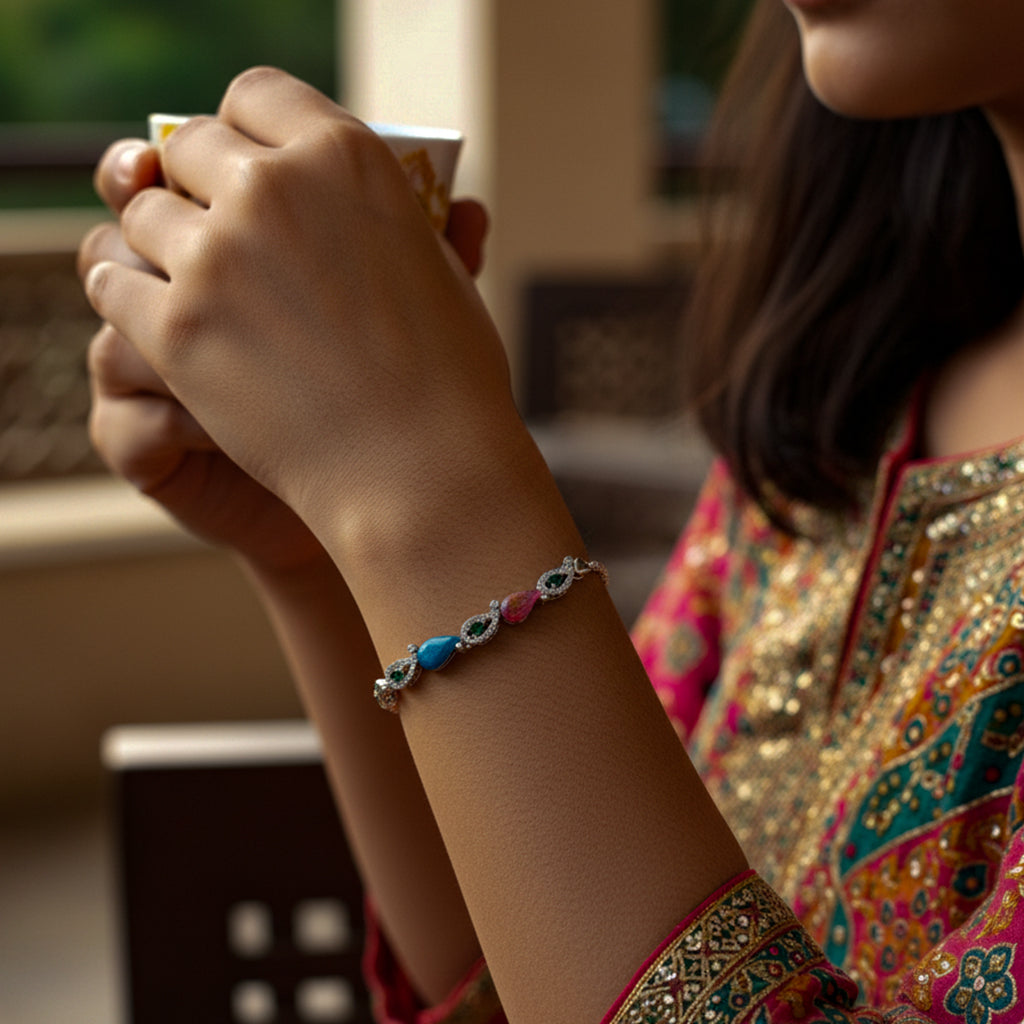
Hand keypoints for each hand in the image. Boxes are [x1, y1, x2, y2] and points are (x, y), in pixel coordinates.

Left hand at [82, 68, 513, 563]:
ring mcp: (217, 256)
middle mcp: (273, 188)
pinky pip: (112, 281)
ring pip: (141, 213)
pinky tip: (157, 318)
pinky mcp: (176, 326)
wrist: (422, 469)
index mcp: (347, 157)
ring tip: (189, 278)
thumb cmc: (450, 379)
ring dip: (162, 241)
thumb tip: (441, 202)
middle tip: (213, 222)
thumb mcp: (442, 271)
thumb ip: (404, 221)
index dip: (243, 125)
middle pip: (188, 144)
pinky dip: (129, 296)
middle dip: (196, 179)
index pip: (257, 93)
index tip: (244, 159)